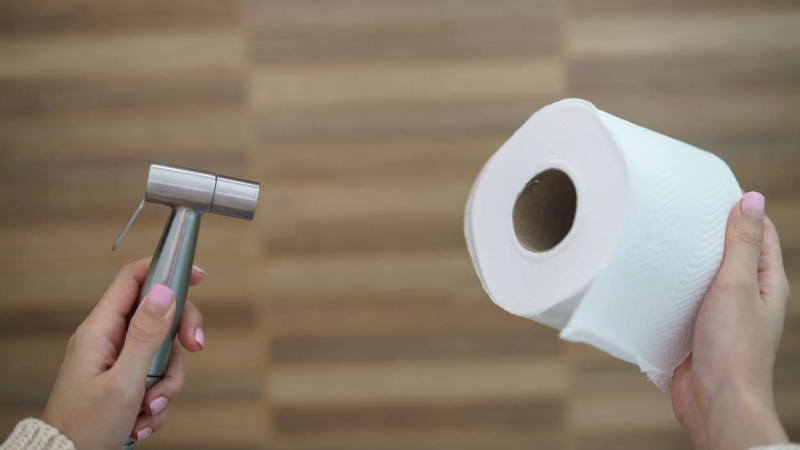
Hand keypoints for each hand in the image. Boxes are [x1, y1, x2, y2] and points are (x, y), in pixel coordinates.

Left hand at [42, 258, 206, 448]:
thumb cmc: (85, 427)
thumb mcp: (124, 381)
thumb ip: (146, 335)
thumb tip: (164, 291)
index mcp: (100, 330)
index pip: (133, 280)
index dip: (165, 270)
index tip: (197, 277)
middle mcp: (109, 340)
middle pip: (159, 318)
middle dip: (180, 338)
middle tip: (195, 348)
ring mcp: (117, 362)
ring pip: (163, 355)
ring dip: (167, 384)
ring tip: (148, 409)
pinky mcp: (125, 383)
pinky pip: (156, 380)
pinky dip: (157, 402)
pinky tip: (141, 421)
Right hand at [672, 192, 789, 448]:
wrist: (714, 401)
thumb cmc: (732, 348)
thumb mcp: (738, 285)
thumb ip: (743, 243)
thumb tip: (753, 198)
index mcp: (767, 283)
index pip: (759, 234)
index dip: (738, 211)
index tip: (709, 193)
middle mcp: (746, 296)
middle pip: (727, 253)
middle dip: (705, 234)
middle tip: (676, 214)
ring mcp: (719, 314)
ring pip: (701, 277)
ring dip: (684, 263)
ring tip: (660, 242)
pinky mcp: (694, 330)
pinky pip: (681, 301)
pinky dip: (668, 289)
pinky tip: (650, 279)